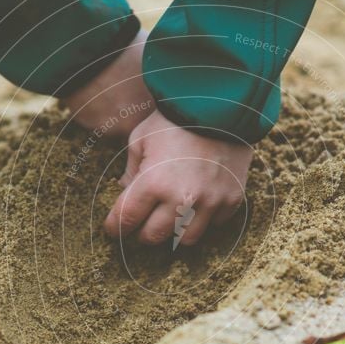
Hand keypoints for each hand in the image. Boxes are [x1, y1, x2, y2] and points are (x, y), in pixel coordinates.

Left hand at [104, 111, 252, 246]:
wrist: (222, 103)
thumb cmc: (174, 119)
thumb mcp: (141, 139)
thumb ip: (131, 171)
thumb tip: (125, 193)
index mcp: (152, 182)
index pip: (125, 220)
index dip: (114, 228)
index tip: (113, 229)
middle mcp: (181, 198)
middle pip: (153, 237)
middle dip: (141, 232)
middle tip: (141, 224)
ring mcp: (209, 202)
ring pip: (185, 240)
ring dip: (174, 231)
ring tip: (171, 216)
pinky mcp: (231, 199)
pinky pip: (214, 224)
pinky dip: (205, 218)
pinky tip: (199, 202)